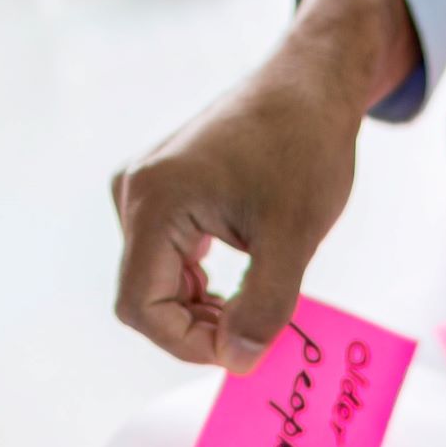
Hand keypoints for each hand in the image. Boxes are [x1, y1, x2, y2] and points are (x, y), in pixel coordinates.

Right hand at [110, 0, 418, 369]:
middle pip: (145, 299)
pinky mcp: (162, 189)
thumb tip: (236, 361)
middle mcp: (134, 193)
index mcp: (154, 201)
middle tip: (257, 331)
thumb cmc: (305, 149)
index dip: (189, 345)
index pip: (142, 308)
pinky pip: (165, 258)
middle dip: (197, 328)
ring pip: (156, 282)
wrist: (311, 84)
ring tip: (256, 301)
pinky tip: (240, 282)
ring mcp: (143, 188)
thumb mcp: (293, 240)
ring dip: (201, 308)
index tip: (245, 348)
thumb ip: (264, 307)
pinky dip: (200, 284)